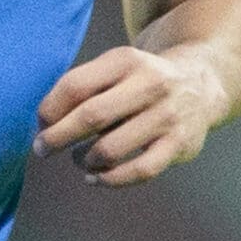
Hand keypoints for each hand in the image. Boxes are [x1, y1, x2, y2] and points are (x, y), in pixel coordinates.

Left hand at [32, 45, 226, 186]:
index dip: (49, 110)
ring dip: (84, 160)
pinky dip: (110, 180)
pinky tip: (95, 178)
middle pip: (91, 116)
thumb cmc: (140, 81)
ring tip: (79, 158)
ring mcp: (167, 116)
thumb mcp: (115, 68)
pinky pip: (138, 171)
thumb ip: (82, 88)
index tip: (40, 125)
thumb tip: (44, 126)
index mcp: (126, 61)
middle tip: (42, 149)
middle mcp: (150, 84)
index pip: (75, 86)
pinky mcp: (179, 144)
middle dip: (57, 137)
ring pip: (111, 149)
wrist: (201, 82)